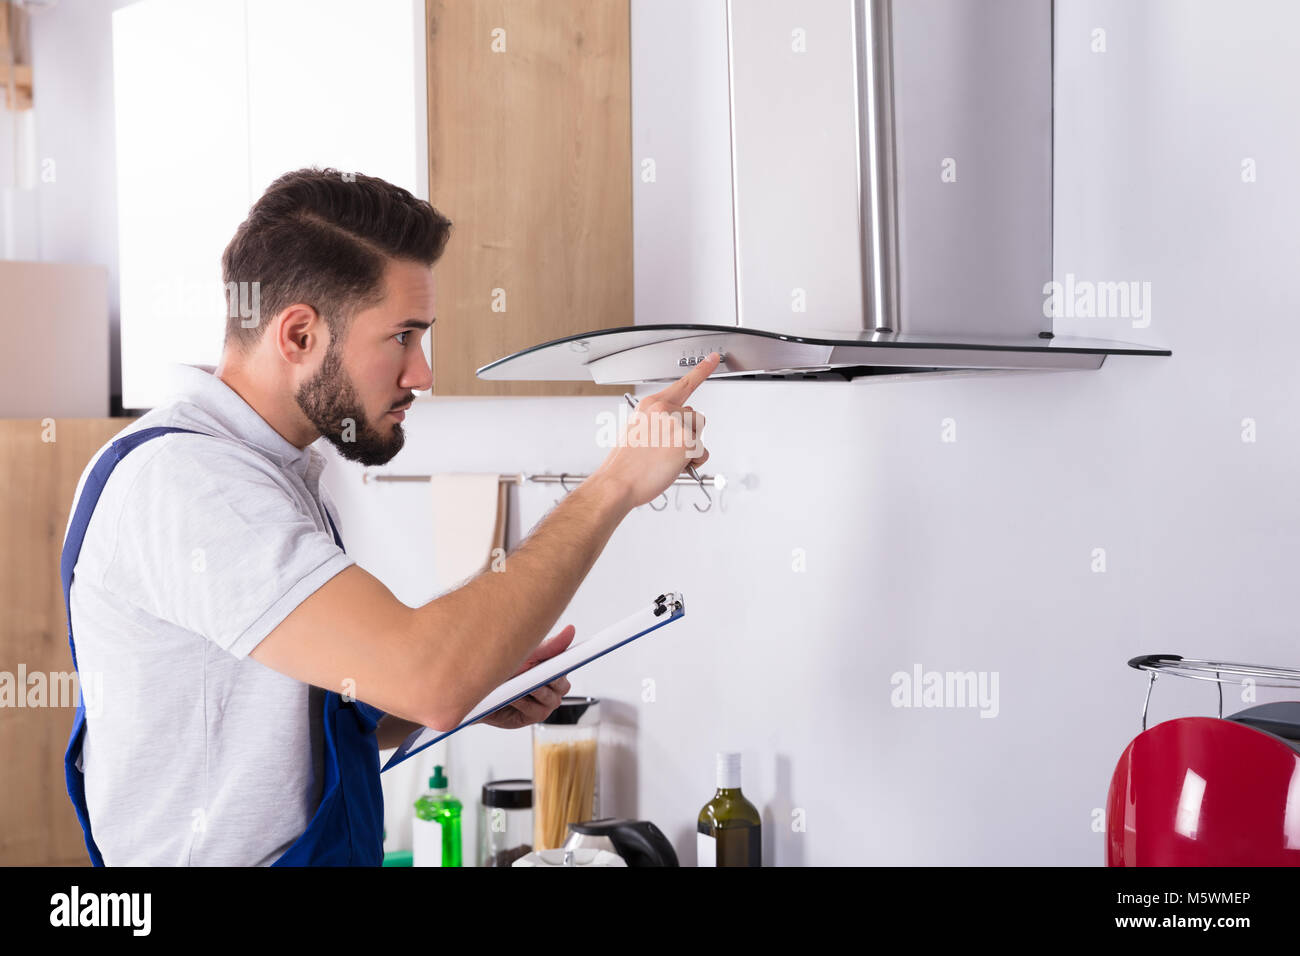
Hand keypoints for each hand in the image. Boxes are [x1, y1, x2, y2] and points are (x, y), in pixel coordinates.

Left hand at [473, 625, 574, 730]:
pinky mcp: (536, 715)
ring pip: (550, 697)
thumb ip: (550, 646)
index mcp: (555, 667)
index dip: (568, 660)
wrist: (481, 691)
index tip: (568, 657)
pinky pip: (536, 709)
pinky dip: (522, 701)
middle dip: (544, 676)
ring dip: (531, 689)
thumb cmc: (504, 671)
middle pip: (561, 682)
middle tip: (530, 668)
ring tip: (516, 682)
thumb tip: (570, 630)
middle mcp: (555, 686)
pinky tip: (512, 695)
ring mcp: (547, 702)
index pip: (568, 663)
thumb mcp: (526, 654)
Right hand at [594, 351, 719, 507]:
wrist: (618, 482)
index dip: (702, 369)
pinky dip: (693, 462)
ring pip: (700, 433)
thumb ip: (657, 422)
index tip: (714, 358)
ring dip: (690, 447)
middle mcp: (664, 409)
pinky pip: (702, 452)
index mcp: (650, 404)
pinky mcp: (686, 441)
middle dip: (687, 433)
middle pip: (695, 416)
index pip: (683, 383)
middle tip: (665, 449)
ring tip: (666, 458)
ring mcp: (676, 423)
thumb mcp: (636, 431)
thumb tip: (674, 430)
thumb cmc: (625, 464)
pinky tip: (673, 465)